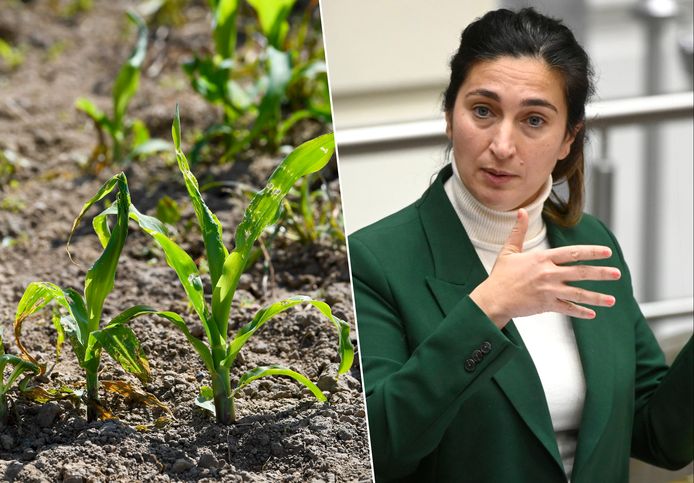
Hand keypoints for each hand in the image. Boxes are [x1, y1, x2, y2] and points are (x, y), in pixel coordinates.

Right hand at [469, 209, 620, 328]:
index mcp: (542, 259)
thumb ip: (518, 231)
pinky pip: (567, 309)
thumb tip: (521, 211)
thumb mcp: (509, 251)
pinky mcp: (546, 305)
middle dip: (601, 273)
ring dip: (597, 297)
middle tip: (617, 274)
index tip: (606, 252)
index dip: (591, 252)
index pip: (572, 253)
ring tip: (612, 300)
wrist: (493, 299)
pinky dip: (580, 312)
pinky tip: (592, 314)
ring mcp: (549, 291)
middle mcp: (548, 274)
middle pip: (580, 273)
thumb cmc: (500, 276)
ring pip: (578, 293)